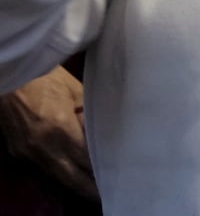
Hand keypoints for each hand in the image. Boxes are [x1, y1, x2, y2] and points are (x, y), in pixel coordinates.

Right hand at [0, 68, 95, 198]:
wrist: (11, 77)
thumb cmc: (46, 79)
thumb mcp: (76, 93)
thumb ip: (89, 116)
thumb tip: (102, 136)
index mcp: (59, 130)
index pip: (86, 160)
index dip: (101, 170)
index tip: (117, 176)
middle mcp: (42, 148)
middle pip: (71, 177)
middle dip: (89, 188)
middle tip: (107, 193)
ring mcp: (26, 153)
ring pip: (55, 177)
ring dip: (74, 183)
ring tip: (94, 188)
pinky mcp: (18, 153)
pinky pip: (42, 169)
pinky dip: (58, 174)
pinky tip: (72, 174)